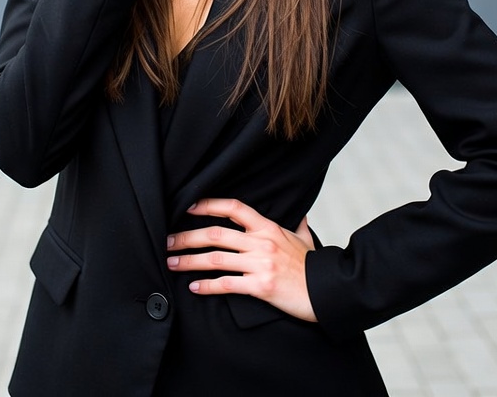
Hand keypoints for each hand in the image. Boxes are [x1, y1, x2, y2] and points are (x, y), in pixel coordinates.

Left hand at [166, 198, 316, 321]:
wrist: (328, 292)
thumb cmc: (314, 267)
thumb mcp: (305, 240)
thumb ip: (298, 227)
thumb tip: (301, 216)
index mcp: (268, 227)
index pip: (234, 208)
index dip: (209, 204)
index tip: (189, 207)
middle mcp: (261, 242)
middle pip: (215, 234)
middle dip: (187, 237)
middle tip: (168, 241)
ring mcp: (260, 264)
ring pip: (215, 258)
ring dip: (189, 261)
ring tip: (171, 264)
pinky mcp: (260, 286)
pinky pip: (227, 284)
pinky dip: (207, 286)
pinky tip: (194, 288)